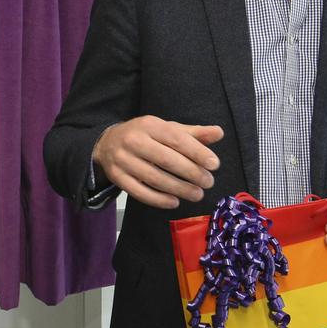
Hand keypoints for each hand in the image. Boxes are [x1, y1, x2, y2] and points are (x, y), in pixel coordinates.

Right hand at [93, 115, 222, 208]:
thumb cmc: (145, 136)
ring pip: (154, 178)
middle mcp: (134, 141)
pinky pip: (139, 192)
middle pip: (166, 159)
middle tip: (208, 182)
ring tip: (197, 194)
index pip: (176, 139)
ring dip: (179, 189)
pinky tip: (175, 202)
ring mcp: (123, 160)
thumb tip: (219, 133)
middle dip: (191, 172)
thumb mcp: (167, 129)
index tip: (214, 164)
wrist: (107, 143)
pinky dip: (158, 199)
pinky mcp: (117, 177)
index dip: (197, 152)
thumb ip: (194, 133)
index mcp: (149, 125)